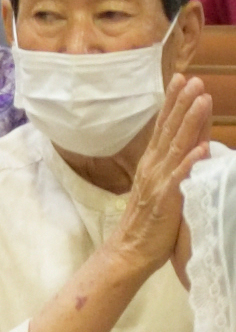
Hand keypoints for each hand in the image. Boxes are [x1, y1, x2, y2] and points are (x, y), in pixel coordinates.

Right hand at [106, 73, 211, 281]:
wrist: (129, 251)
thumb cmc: (148, 222)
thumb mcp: (160, 188)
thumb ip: (174, 167)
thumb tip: (192, 146)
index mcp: (153, 164)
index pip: (164, 127)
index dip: (173, 103)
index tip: (183, 79)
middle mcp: (154, 168)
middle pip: (169, 130)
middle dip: (182, 103)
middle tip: (194, 80)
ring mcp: (159, 182)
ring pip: (176, 146)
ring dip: (190, 122)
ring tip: (201, 100)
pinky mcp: (166, 200)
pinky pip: (180, 178)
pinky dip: (190, 162)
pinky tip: (202, 147)